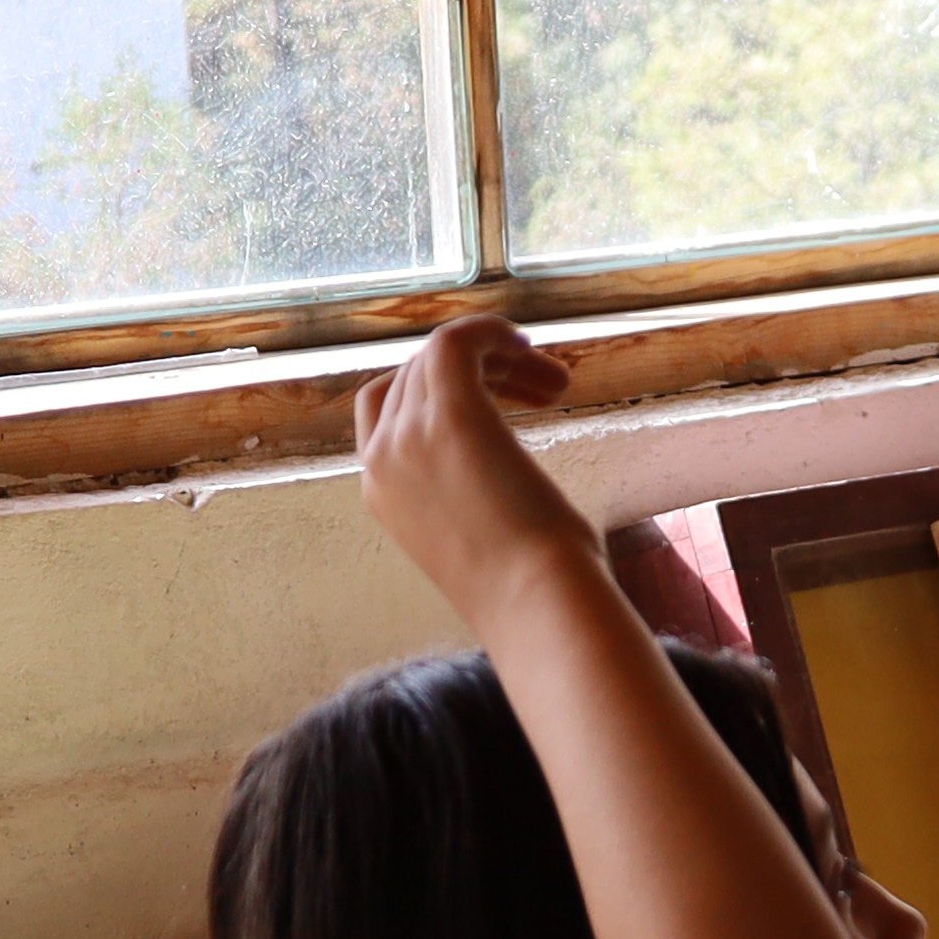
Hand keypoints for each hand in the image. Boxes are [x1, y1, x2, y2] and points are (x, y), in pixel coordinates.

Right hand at [351, 318, 590, 614]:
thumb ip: (469, 502)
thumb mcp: (482, 539)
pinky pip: (454, 343)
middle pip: (413, 378)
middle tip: (545, 389)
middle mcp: (382, 458)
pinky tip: (527, 345)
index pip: (386, 411)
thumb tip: (504, 489)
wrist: (537, 606)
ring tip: (556, 383)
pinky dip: (489, 333)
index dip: (437, 392)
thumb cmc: (532, 589)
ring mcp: (409, 436)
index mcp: (383, 492)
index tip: (504, 401)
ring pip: (436, 358)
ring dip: (499, 358)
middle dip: (481, 374)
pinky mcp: (452, 417)